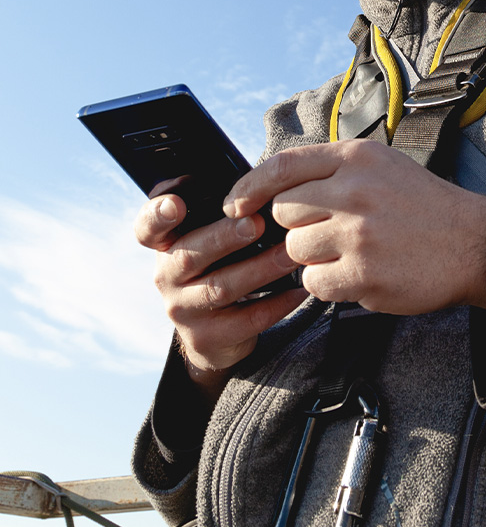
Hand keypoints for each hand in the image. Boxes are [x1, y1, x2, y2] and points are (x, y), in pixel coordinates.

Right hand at [134, 195, 306, 392]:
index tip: (175, 204)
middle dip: (225, 237)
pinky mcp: (206, 338)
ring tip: (290, 253)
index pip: (147, 227)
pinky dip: (276, 304)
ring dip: (260, 268)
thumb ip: (223, 216)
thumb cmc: (221, 266)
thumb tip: (263, 188)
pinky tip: (298, 289)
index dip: (157, 215)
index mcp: (166, 244)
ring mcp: (183, 310)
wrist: (215, 333)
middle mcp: (166, 276)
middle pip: (190, 255)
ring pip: (221, 287)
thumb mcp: (211, 240)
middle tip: (257, 223)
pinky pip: (245, 320)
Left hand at [223, 140, 485, 314]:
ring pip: (295, 249)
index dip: (249, 187)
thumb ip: (332, 170)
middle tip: (326, 233)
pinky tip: (359, 275)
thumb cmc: (423, 205)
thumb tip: (274, 189)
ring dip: (312, 257)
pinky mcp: (364, 273)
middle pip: (283, 211)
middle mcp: (355, 189)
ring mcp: (359, 232)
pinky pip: (314, 282)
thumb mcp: (381, 165)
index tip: (235, 206)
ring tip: (349, 254)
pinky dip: (329, 284)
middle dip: (295, 227)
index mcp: (356, 157)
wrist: (475, 243)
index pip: (282, 166)